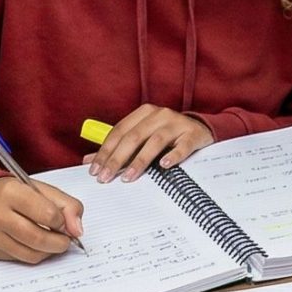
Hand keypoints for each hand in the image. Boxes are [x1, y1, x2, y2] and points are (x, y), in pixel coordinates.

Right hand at [0, 176, 87, 263]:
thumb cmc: (18, 194)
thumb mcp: (44, 190)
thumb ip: (67, 206)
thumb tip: (77, 230)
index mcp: (11, 192)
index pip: (46, 213)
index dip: (62, 222)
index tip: (66, 223)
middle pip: (37, 238)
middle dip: (59, 242)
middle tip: (66, 240)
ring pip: (30, 254)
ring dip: (49, 251)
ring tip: (53, 242)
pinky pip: (21, 259)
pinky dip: (35, 255)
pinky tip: (37, 245)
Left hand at [84, 106, 212, 182]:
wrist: (202, 130)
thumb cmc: (168, 136)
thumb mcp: (142, 138)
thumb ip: (117, 149)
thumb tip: (89, 161)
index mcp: (144, 113)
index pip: (119, 131)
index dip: (105, 151)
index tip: (95, 170)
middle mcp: (160, 114)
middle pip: (134, 136)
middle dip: (117, 159)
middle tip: (106, 178)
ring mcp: (178, 123)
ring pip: (155, 141)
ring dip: (140, 160)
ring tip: (128, 177)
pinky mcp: (193, 134)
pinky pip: (183, 146)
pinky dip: (173, 155)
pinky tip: (164, 166)